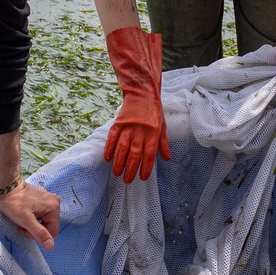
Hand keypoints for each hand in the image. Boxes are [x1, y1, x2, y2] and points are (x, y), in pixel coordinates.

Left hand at [0, 181, 60, 249]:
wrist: (6, 187)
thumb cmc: (14, 203)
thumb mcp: (25, 220)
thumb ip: (39, 233)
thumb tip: (51, 246)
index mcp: (54, 208)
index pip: (52, 233)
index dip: (38, 235)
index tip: (25, 228)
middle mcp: (55, 202)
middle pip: (49, 227)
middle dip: (35, 229)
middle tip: (22, 224)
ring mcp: (50, 199)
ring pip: (45, 221)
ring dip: (34, 224)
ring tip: (22, 218)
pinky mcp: (44, 198)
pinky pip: (42, 214)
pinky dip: (34, 217)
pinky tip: (25, 213)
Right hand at [103, 27, 170, 182]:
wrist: (142, 93)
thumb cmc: (154, 112)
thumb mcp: (163, 127)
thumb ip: (163, 144)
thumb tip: (167, 159)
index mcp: (153, 134)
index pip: (149, 155)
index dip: (145, 168)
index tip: (142, 178)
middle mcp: (140, 132)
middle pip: (134, 155)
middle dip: (130, 170)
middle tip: (127, 181)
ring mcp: (128, 128)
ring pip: (122, 149)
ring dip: (119, 163)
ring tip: (117, 173)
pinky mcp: (118, 123)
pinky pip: (112, 138)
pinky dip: (109, 149)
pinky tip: (107, 159)